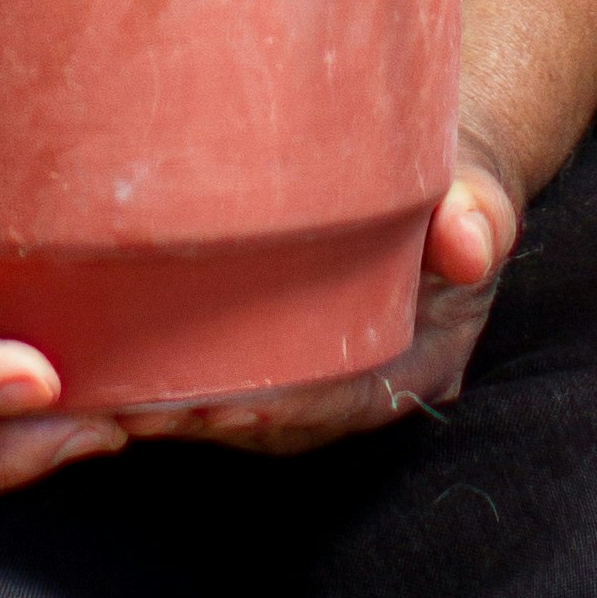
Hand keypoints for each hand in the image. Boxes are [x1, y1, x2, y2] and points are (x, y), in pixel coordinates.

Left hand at [124, 137, 522, 455]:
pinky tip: (127, 367)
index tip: (220, 407)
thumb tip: (472, 239)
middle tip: (140, 408)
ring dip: (190, 412)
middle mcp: (374, 386)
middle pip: (289, 422)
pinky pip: (240, 381)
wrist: (445, 175)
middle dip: (215, 420)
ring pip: (255, 414)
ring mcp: (330, 376)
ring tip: (118, 397)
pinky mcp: (291, 354)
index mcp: (424, 362)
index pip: (349, 400)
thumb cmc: (457, 178)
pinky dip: (188, 380)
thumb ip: (478, 214)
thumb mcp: (477, 186)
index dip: (286, 408)